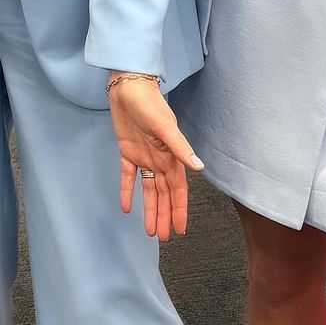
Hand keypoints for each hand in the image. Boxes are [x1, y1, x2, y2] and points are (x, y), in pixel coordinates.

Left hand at [108, 73, 203, 240]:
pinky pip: (127, 176)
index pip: (177, 189)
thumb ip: (181, 148)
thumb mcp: (166, 126)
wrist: (128, 87)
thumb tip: (199, 168)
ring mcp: (143, 156)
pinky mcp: (127, 151)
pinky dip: (127, 191)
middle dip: (164, 215)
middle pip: (163, 194)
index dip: (179, 209)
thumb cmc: (150, 104)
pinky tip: (126, 207)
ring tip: (150, 231)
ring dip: (149, 209)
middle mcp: (159, 159)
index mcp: (171, 156)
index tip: (180, 230)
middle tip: (163, 238)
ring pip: (148, 189)